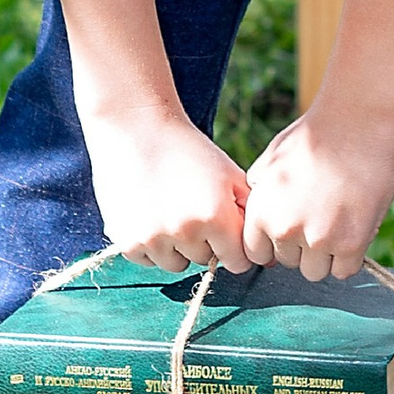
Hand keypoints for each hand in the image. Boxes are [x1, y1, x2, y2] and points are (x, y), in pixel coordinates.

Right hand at [84, 109, 252, 274]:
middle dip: (203, 241)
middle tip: (190, 206)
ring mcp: (154, 239)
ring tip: (168, 208)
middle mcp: (186, 232)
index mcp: (217, 217)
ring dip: (176, 246)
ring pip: (175, 264)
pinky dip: (150, 244)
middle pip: (205, 261)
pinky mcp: (127, 242)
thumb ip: (248, 213)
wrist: (136, 129)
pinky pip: (148, 259)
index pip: (237, 262)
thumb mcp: (229, 174)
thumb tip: (266, 255)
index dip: (233, 246)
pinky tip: (148, 212)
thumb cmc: (188, 150)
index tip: (223, 228)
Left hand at [241, 92, 393, 282]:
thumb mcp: (271, 159)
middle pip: (287, 262)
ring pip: (314, 271)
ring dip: (324, 255)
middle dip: (300, 246)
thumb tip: (257, 216)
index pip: (257, 254)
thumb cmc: (316, 136)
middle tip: (318, 216)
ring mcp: (318, 240)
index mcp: (261, 211)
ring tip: (336, 222)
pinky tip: (352, 230)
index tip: (289, 231)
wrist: (357, 123)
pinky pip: (344, 270)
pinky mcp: (351, 244)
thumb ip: (259, 192)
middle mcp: (285, 230)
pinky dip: (348, 257)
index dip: (273, 244)